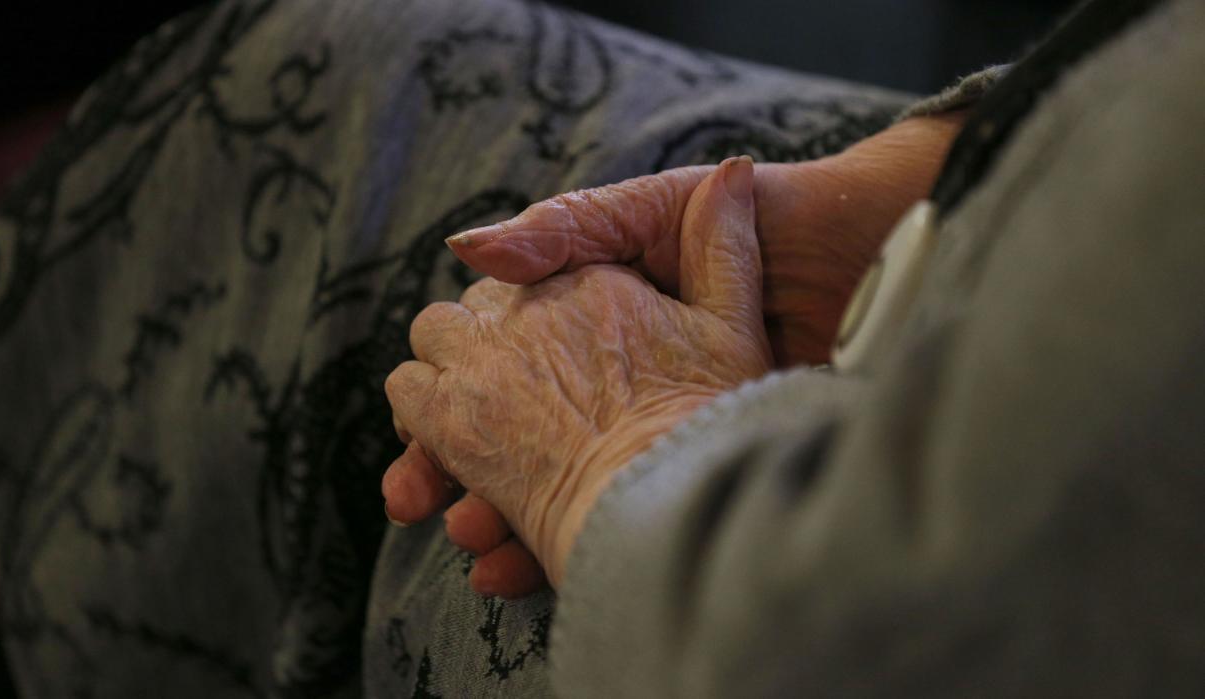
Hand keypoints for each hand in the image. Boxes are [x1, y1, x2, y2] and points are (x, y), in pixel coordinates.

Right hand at [385, 113, 964, 596]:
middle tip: (417, 497)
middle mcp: (607, 372)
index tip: (416, 442)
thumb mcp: (653, 212)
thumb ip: (562, 230)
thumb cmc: (770, 221)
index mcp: (589, 314)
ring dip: (497, 511)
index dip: (441, 403)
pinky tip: (525, 561)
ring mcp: (647, 419)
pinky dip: (565, 538)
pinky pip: (620, 507)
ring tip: (471, 535)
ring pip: (550, 480)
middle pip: (503, 431)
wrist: (871, 261)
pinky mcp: (694, 454)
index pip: (489, 367)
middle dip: (451, 468)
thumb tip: (463, 246)